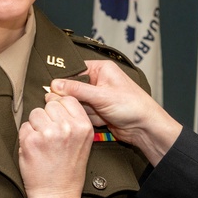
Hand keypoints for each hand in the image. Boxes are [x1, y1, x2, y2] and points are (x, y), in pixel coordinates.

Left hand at [19, 96, 92, 197]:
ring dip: (35, 126)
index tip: (56, 117)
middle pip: (50, 104)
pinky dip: (26, 137)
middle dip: (47, 117)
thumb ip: (73, 120)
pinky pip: (24, 127)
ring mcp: (49, 133)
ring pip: (35, 113)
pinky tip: (35, 150)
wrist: (57, 195)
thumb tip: (54, 97)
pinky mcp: (31, 141)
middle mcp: (67, 127)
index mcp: (83, 126)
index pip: (67, 99)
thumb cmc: (68, 171)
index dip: (59, 106)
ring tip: (43, 144)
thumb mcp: (83, 142)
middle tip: (50, 136)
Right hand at [47, 60, 182, 165]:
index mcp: (102, 69)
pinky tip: (97, 119)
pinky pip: (84, 113)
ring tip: (90, 113)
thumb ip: (76, 90)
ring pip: (77, 102)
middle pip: (74, 88)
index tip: (52, 90)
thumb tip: (55, 84)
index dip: (63, 81)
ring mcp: (98, 97)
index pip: (75, 71)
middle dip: (71, 99)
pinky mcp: (98, 111)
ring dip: (80, 110)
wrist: (145, 128)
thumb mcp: (101, 96)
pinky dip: (86, 117)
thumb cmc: (132, 106)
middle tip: (64, 104)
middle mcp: (99, 81)